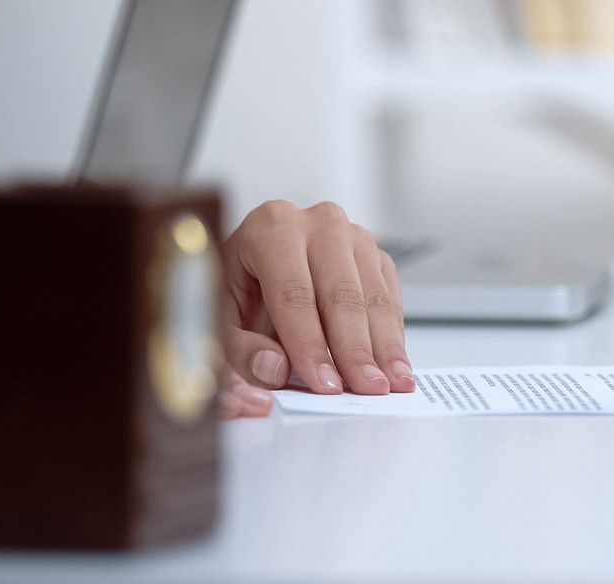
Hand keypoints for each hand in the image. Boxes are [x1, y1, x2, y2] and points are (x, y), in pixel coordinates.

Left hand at [220, 200, 414, 415]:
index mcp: (269, 229)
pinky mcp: (375, 253)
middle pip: (341, 292)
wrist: (255, 264)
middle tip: (366, 388)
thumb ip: (239, 349)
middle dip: (355, 348)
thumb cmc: (236, 290)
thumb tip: (276, 370)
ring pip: (373, 294)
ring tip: (390, 383)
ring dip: (384, 345)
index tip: (324, 383)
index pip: (293, 292)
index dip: (310, 343)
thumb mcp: (219, 320)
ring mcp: (352, 235)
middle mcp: (317, 224)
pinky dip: (393, 333)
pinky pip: (390, 295)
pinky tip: (394, 364)